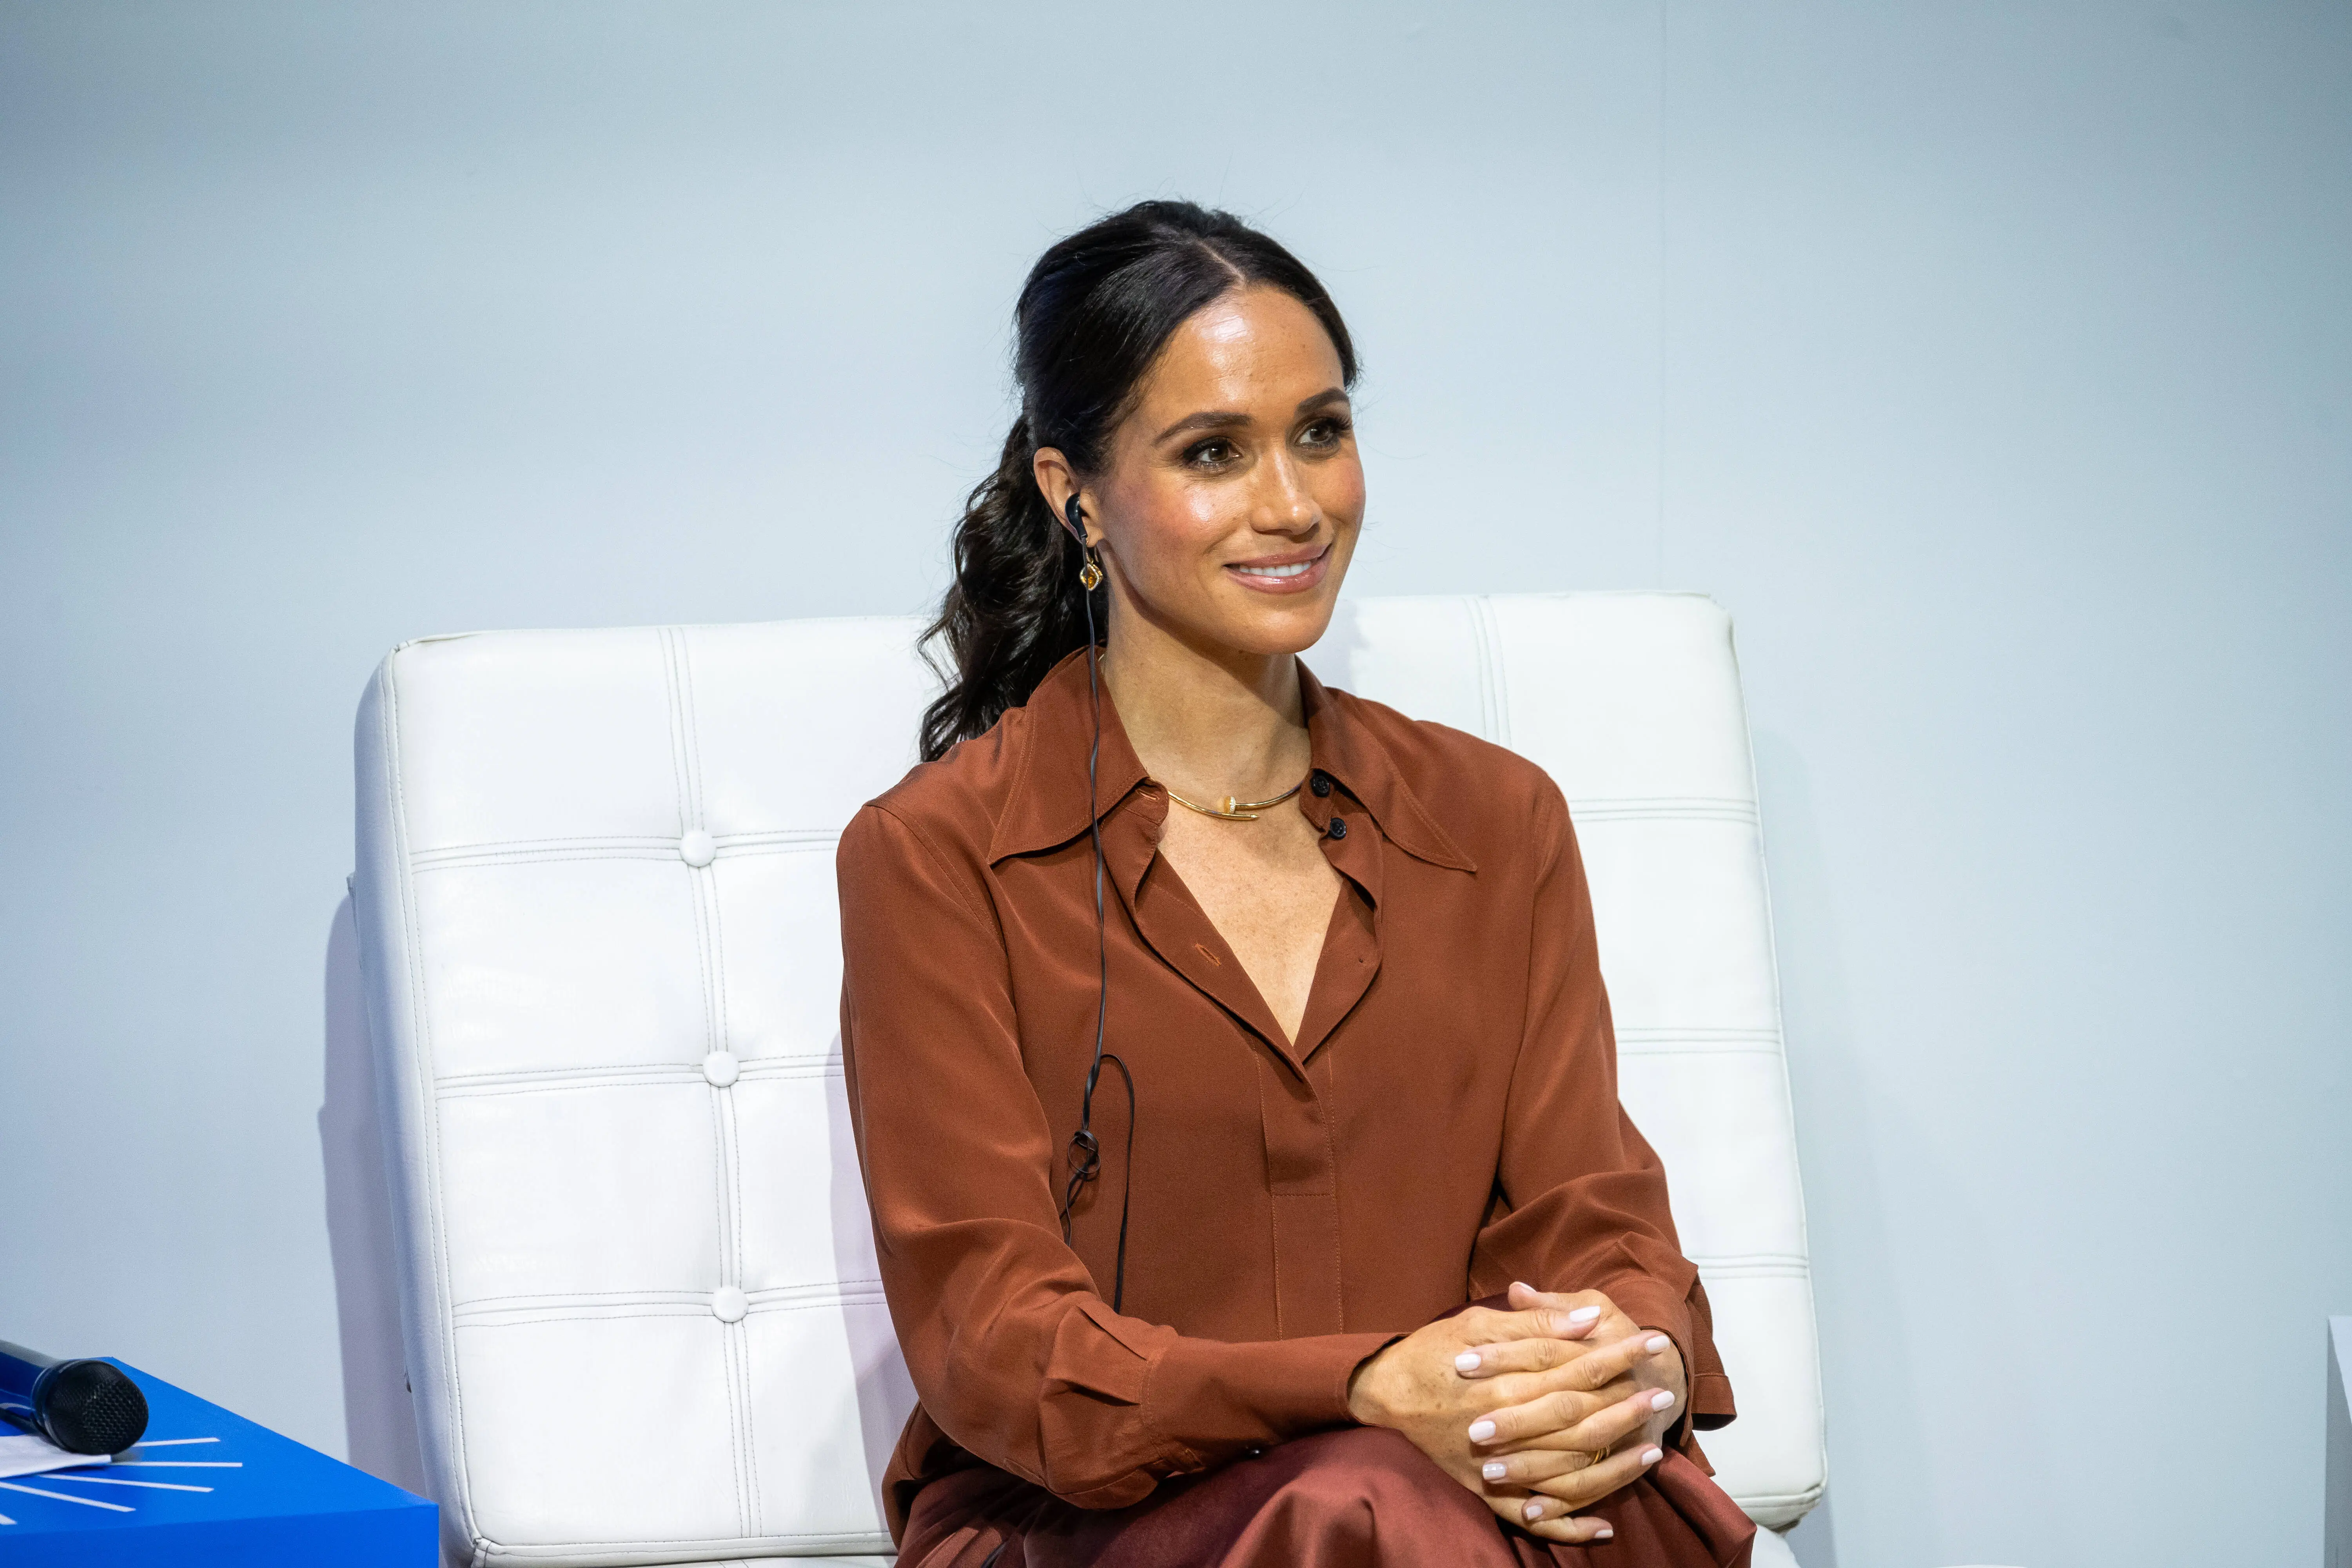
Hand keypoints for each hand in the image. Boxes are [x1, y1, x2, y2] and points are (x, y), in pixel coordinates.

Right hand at [1346, 1294, 1677, 1545]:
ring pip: (1566, 1471)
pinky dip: (1569, 1526)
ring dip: (1614, 1463)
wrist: (1379, 1394)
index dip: (1616, 1353)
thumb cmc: (1429, 1352)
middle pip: (1578, 1417)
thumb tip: (1588, 1319)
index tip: (1651, 1343)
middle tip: (1665, 1394)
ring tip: (1652, 1450)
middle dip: (1626, 1404)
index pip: (1574, 1365)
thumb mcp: (1477, 1323)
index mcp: (1503, 1379)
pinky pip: (1534, 1517)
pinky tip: (1603, 1527)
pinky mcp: (1485, 1490)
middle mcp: (1504, 1424)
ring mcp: (1496, 1464)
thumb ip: (1533, 1323)